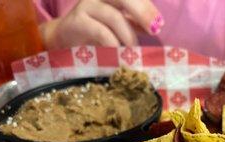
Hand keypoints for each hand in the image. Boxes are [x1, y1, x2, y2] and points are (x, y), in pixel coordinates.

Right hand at [40, 0, 163, 48]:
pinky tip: (118, 52)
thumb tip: (155, 26)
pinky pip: (100, 31)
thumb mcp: (118, 25)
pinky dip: (113, 43)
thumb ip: (134, 23)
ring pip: (114, 16)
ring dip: (128, 35)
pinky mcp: (77, 21)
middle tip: (154, 30)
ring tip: (133, 49)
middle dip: (142, 13)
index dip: (147, 6)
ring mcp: (87, 6)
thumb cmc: (95, 30)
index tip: (159, 24)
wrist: (65, 38)